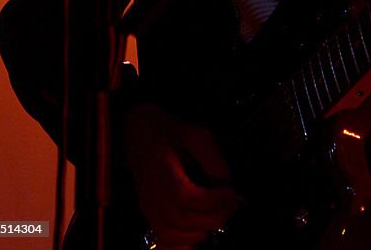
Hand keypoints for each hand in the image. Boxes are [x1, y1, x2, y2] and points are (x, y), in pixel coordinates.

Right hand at [124, 103, 238, 249]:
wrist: (139, 133)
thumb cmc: (169, 131)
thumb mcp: (196, 134)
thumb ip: (213, 159)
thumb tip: (228, 185)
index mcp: (163, 171)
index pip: (186, 196)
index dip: (212, 200)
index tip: (231, 192)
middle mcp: (152, 195)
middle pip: (181, 220)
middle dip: (213, 217)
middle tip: (231, 206)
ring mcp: (149, 209)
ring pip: (173, 235)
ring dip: (201, 231)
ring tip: (217, 215)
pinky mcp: (150, 217)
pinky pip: (165, 242)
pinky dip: (183, 245)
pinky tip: (199, 232)